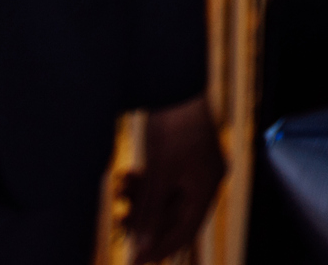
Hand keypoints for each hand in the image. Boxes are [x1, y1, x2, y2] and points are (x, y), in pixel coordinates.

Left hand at [120, 95, 225, 262]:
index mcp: (207, 185)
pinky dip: (144, 185)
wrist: (172, 81)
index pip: (186, 230)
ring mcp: (193, 165)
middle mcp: (204, 178)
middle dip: (146, 221)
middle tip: (119, 224)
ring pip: (165, 197)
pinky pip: (162, 181)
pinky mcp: (180, 153)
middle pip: (175, 215)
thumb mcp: (158, 174)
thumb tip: (141, 250)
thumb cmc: (171, 125)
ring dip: (141, 201)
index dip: (161, 248)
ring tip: (120, 192)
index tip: (133, 260)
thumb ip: (150, 214)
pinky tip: (128, 177)